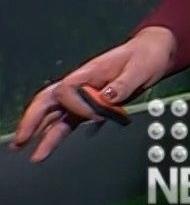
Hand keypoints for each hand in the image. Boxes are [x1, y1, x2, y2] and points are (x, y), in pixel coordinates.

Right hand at [9, 26, 176, 163]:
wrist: (153, 53)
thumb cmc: (146, 56)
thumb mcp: (140, 67)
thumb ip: (124, 83)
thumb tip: (107, 97)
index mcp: (89, 72)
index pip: (66, 90)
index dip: (75, 105)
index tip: (96, 114)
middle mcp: (81, 84)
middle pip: (48, 101)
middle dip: (32, 120)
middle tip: (20, 140)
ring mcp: (84, 96)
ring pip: (55, 115)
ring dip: (40, 132)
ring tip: (25, 151)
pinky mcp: (91, 106)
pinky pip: (68, 121)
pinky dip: (56, 134)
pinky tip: (46, 148)